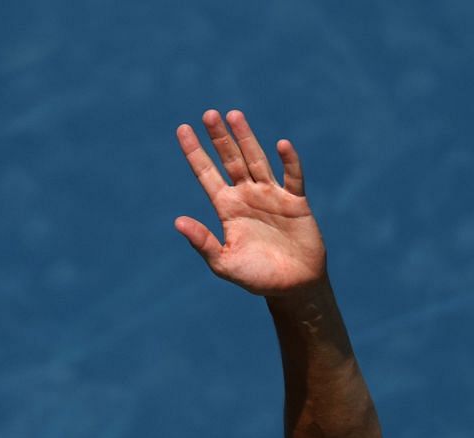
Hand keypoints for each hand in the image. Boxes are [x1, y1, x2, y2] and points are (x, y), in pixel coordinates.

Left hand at [174, 109, 325, 296]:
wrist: (294, 287)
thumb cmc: (257, 278)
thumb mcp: (225, 264)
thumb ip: (204, 243)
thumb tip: (178, 221)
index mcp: (227, 208)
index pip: (206, 174)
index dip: (194, 152)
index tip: (182, 129)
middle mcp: (247, 196)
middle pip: (230, 160)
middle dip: (220, 138)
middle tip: (209, 114)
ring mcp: (271, 196)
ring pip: (257, 160)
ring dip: (246, 139)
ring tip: (234, 115)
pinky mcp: (296, 202)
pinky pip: (292, 177)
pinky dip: (289, 162)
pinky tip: (282, 145)